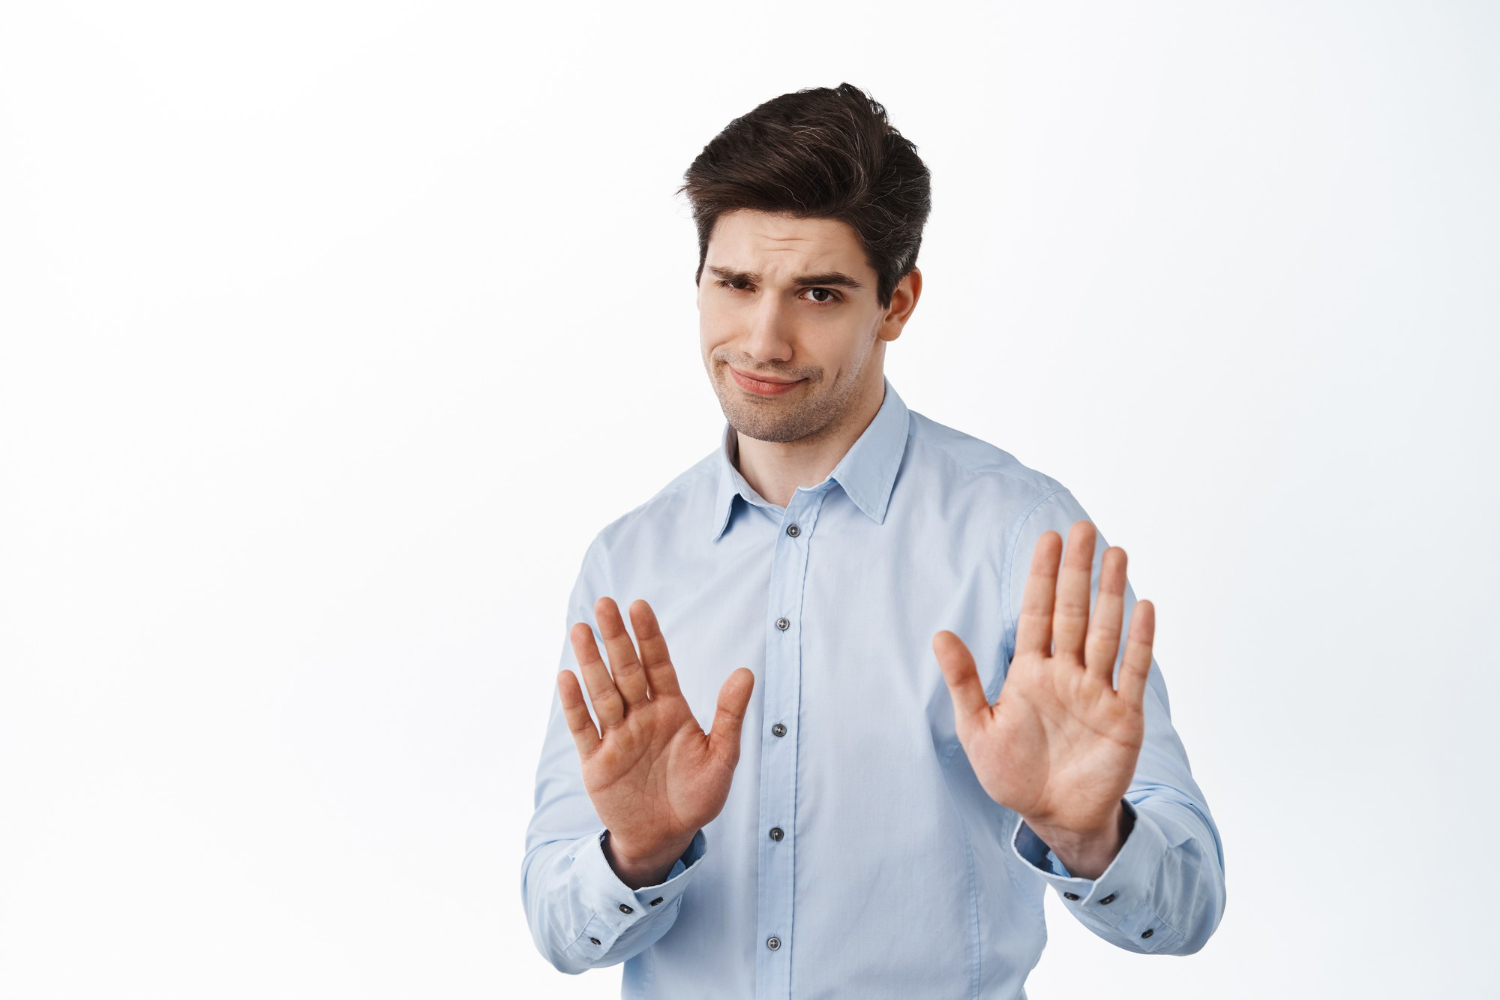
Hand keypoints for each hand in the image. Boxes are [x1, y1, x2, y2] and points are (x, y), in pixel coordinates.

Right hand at [559, 596, 754, 887]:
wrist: (666, 837)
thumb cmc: (697, 797)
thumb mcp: (721, 758)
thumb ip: (730, 715)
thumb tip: (746, 671)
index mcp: (671, 710)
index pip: (658, 664)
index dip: (649, 635)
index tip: (639, 605)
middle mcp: (641, 716)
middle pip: (626, 670)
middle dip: (616, 638)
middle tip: (604, 603)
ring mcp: (617, 736)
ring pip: (602, 692)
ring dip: (591, 662)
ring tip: (581, 629)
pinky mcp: (597, 760)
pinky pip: (584, 728)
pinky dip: (575, 704)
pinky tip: (567, 677)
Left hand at [933, 520, 1154, 877]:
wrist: (1054, 817)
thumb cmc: (1014, 774)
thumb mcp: (978, 728)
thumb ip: (963, 681)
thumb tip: (940, 634)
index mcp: (1030, 673)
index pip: (1037, 613)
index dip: (1041, 576)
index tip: (1047, 538)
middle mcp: (1066, 673)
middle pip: (1073, 612)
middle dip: (1076, 571)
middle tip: (1082, 528)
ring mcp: (1096, 692)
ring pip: (1106, 632)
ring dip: (1111, 593)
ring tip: (1115, 553)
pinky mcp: (1123, 716)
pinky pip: (1132, 672)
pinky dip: (1139, 641)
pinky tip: (1143, 607)